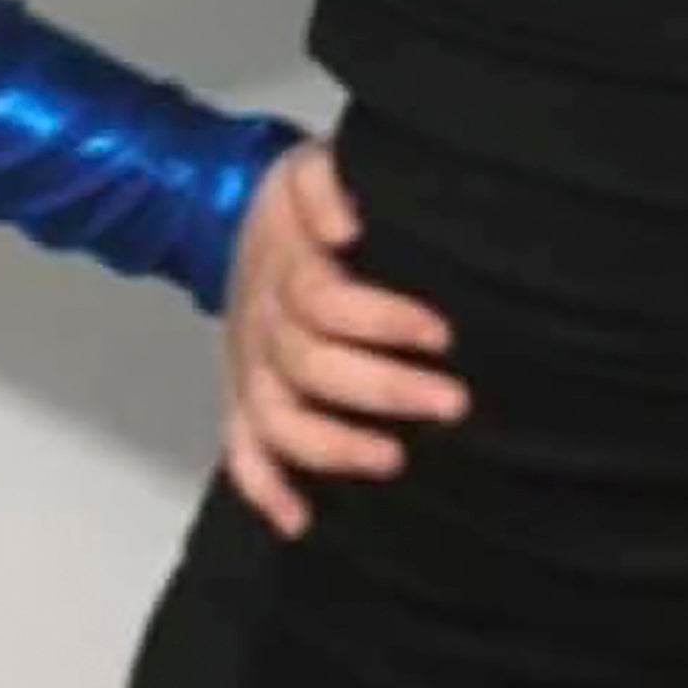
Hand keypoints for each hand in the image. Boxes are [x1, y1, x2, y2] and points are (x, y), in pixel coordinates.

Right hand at [221, 139, 468, 541]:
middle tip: (451, 403)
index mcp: (285, 265)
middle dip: (384, 389)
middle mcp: (262, 321)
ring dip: (332, 446)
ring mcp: (249, 365)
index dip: (383, 320)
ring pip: (277, 418)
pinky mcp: (240, 395)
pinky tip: (301, 520)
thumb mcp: (307, 166)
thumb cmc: (303, 203)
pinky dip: (264, 489)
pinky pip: (240, 449)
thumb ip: (326, 182)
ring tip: (394, 460)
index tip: (443, 334)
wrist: (236, 215)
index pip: (326, 300)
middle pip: (310, 366)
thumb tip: (345, 224)